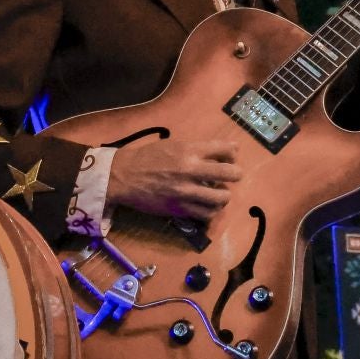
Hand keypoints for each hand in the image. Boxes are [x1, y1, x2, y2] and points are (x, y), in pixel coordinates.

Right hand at [108, 139, 243, 223]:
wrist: (123, 177)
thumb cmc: (147, 158)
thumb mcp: (172, 145)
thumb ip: (194, 150)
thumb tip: (217, 155)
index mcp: (189, 150)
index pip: (225, 148)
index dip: (233, 152)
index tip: (231, 156)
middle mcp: (191, 170)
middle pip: (230, 173)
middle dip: (236, 174)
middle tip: (233, 176)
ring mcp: (186, 191)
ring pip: (222, 198)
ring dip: (224, 196)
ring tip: (220, 194)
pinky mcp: (180, 208)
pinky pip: (206, 214)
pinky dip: (211, 211)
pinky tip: (208, 206)